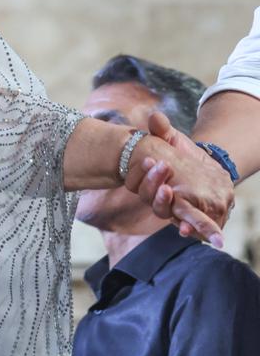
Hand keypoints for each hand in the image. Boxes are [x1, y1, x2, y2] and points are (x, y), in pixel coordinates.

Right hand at [126, 115, 233, 245]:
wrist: (201, 167)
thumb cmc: (179, 153)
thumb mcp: (171, 138)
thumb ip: (162, 129)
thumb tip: (155, 117)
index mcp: (152, 182)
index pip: (142, 185)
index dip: (147, 177)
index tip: (153, 162)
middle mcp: (162, 199)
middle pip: (156, 204)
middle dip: (159, 195)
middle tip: (166, 186)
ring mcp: (178, 209)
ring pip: (174, 217)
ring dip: (181, 219)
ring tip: (185, 226)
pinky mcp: (197, 217)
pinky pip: (197, 228)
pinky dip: (203, 233)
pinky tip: (212, 239)